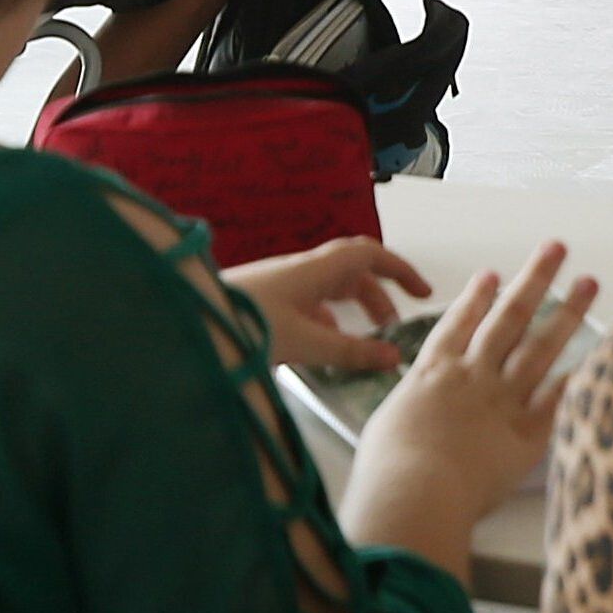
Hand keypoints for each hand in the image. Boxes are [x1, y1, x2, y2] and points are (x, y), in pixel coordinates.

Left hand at [230, 239, 431, 374]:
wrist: (190, 322)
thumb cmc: (244, 322)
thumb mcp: (307, 343)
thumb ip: (351, 352)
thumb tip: (392, 357)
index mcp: (315, 270)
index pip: (369, 255)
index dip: (399, 269)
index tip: (421, 290)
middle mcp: (300, 272)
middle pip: (351, 273)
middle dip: (378, 294)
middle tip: (395, 323)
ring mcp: (282, 286)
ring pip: (329, 289)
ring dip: (352, 308)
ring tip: (366, 338)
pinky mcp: (267, 302)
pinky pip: (308, 304)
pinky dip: (327, 320)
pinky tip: (325, 344)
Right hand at [358, 243, 598, 517]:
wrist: (415, 491)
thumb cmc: (388, 469)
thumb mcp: (385, 428)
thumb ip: (408, 413)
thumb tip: (411, 418)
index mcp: (433, 372)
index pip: (460, 323)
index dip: (477, 296)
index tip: (493, 274)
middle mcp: (472, 376)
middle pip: (509, 318)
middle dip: (535, 280)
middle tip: (556, 250)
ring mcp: (503, 401)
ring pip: (541, 348)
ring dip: (568, 312)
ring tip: (588, 283)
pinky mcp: (527, 434)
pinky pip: (558, 400)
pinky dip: (578, 378)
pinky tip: (599, 356)